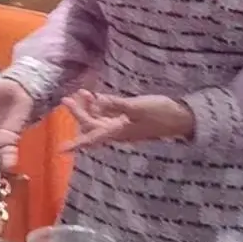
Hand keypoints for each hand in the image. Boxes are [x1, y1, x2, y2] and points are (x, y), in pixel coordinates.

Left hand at [63, 90, 194, 152]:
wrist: (181, 118)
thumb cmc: (161, 113)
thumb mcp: (137, 107)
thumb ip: (116, 104)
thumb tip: (97, 100)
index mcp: (117, 132)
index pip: (92, 138)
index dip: (76, 143)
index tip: (61, 149)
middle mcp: (117, 132)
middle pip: (92, 126)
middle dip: (78, 113)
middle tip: (67, 98)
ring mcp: (123, 127)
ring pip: (99, 121)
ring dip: (88, 109)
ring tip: (82, 92)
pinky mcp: (129, 121)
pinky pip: (109, 117)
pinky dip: (101, 108)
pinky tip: (98, 97)